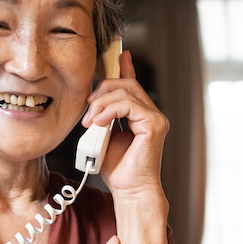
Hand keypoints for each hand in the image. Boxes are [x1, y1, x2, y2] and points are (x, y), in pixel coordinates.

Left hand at [80, 51, 168, 194]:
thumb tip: (95, 101)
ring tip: (90, 121)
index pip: (133, 84)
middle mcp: (151, 113)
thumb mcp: (103, 134)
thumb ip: (103, 115)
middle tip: (87, 110)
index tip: (118, 54)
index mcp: (141, 115)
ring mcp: (155, 118)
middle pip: (126, 84)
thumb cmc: (117, 168)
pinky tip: (99, 122)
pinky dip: (109, 110)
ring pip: (126, 91)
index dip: (125, 67)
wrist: (129, 189)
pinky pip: (129, 104)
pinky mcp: (155, 124)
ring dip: (101, 103)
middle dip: (102, 91)